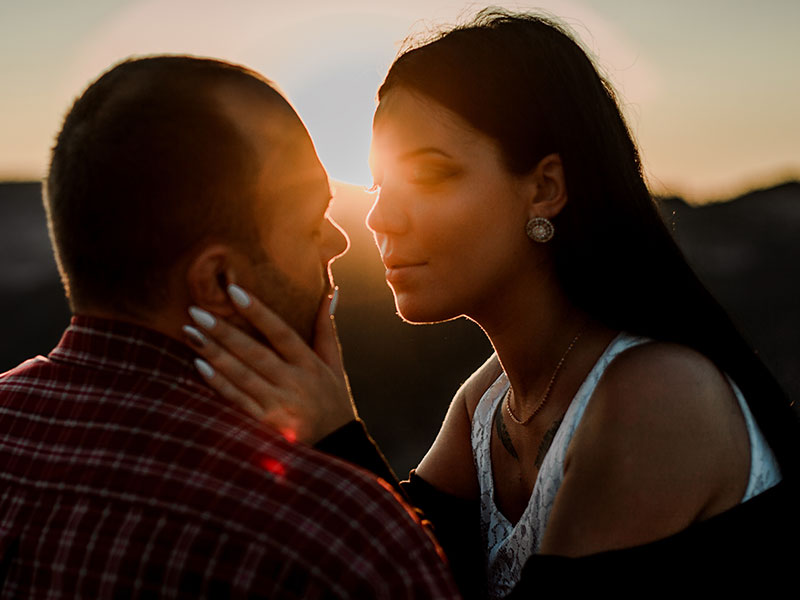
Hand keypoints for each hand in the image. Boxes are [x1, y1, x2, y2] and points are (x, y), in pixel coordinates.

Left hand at [183, 284, 356, 444]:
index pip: (282, 333)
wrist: (338, 450)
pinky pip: (237, 401)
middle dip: (224, 332)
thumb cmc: (333, 402)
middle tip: (196, 311)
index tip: (234, 292)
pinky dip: (218, 384)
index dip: (258, 312)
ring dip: (214, 354)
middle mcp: (295, 384)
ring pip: (241, 376)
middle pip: (255, 353)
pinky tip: (199, 366)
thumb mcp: (334, 365)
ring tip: (190, 333)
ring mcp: (279, 407)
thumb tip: (330, 291)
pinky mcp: (266, 427)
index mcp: (311, 365)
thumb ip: (326, 329)